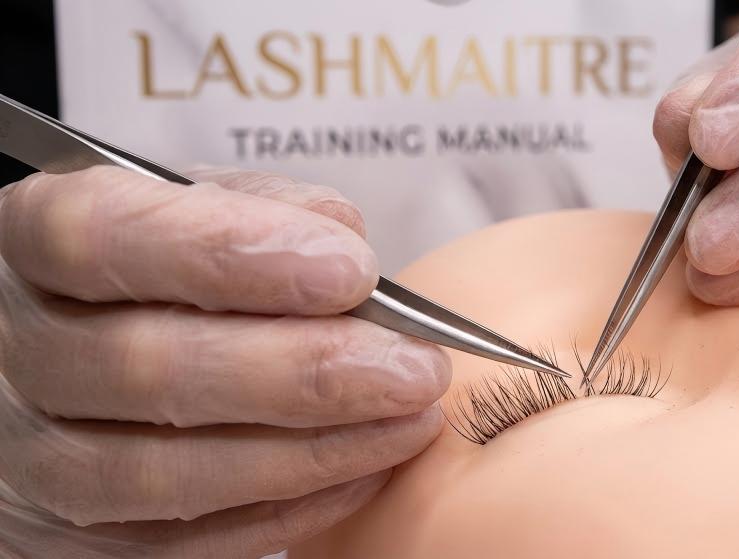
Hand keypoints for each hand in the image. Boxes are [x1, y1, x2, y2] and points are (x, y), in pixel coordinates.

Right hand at [0, 167, 450, 557]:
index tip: (350, 270)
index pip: (98, 236)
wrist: (101, 349)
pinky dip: (289, 506)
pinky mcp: (74, 536)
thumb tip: (340, 238)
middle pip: (143, 366)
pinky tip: (364, 467)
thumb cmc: (163, 267)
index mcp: (33, 241)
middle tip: (413, 367)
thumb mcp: (200, 208)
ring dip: (310, 449)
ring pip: (163, 472)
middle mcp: (16, 351)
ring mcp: (34, 456)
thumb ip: (262, 207)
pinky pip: (182, 542)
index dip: (225, 252)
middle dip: (303, 371)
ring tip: (409, 419)